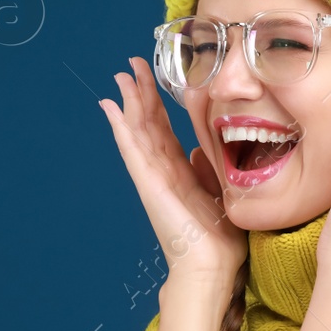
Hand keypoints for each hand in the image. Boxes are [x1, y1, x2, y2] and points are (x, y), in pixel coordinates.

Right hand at [99, 56, 247, 289]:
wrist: (211, 267)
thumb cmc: (219, 240)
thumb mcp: (220, 195)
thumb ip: (209, 171)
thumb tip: (200, 148)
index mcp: (180, 173)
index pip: (164, 130)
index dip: (157, 103)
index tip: (151, 77)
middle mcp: (162, 171)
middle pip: (147, 124)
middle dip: (140, 92)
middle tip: (131, 63)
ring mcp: (152, 177)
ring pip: (137, 131)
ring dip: (129, 101)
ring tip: (120, 75)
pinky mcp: (148, 184)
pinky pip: (132, 150)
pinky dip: (120, 127)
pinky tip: (110, 107)